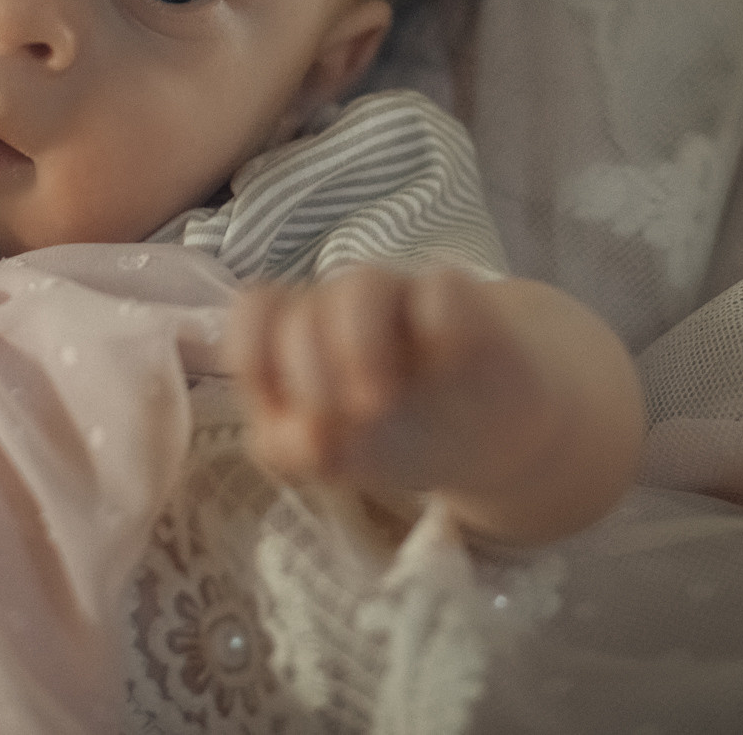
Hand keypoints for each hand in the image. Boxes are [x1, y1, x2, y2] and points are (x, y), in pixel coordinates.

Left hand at [226, 263, 639, 543]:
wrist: (488, 433)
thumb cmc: (391, 432)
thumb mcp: (329, 456)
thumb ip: (287, 448)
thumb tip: (301, 436)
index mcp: (297, 336)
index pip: (254, 313)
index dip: (254, 356)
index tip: (279, 408)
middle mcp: (341, 307)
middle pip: (302, 314)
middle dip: (311, 375)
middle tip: (343, 422)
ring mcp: (402, 296)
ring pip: (360, 286)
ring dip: (357, 346)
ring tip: (375, 406)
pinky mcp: (462, 300)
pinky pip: (438, 292)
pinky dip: (436, 331)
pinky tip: (443, 370)